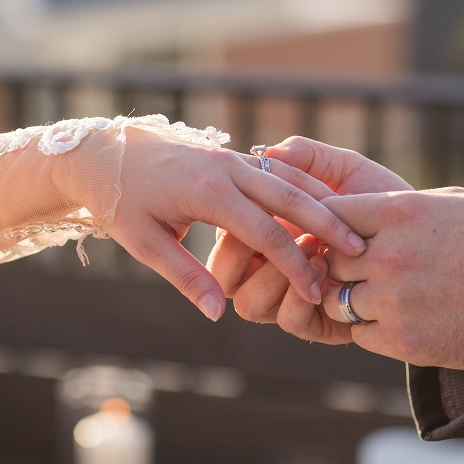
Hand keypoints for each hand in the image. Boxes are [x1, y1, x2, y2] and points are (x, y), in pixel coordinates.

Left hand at [53, 125, 367, 321]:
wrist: (103, 150)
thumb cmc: (121, 200)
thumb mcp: (144, 243)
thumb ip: (185, 276)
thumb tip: (219, 312)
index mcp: (207, 192)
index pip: (264, 232)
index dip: (293, 264)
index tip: (317, 290)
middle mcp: (226, 168)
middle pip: (290, 197)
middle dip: (327, 225)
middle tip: (360, 250)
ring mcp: (230, 157)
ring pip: (288, 179)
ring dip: (322, 203)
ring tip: (353, 228)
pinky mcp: (230, 155)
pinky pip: (275, 171)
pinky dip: (303, 187)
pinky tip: (325, 205)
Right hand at [208, 137, 412, 326]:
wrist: (431, 232)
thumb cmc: (383, 197)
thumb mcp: (344, 171)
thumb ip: (308, 158)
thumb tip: (271, 151)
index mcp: (265, 234)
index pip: (227, 240)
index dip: (231, 227)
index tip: (255, 206)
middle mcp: (271, 272)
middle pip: (226, 279)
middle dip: (241, 255)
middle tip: (273, 232)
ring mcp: (292, 299)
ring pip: (250, 304)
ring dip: (272, 276)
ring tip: (310, 248)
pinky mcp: (320, 323)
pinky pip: (290, 320)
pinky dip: (298, 295)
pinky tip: (323, 268)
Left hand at [304, 188, 463, 368]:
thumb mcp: (451, 203)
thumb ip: (398, 206)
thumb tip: (358, 211)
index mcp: (400, 213)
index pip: (330, 212)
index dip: (329, 224)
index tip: (338, 234)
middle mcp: (389, 256)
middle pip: (327, 259)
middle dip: (338, 263)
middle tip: (354, 268)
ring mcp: (393, 301)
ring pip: (335, 300)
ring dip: (350, 298)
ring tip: (376, 295)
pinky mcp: (401, 340)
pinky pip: (358, 333)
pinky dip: (369, 328)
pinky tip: (393, 319)